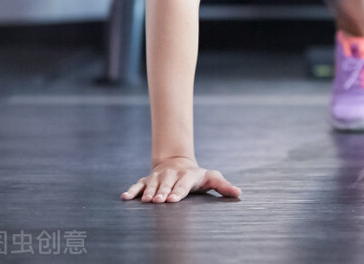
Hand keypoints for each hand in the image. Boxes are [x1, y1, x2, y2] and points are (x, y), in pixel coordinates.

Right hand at [121, 156, 240, 202]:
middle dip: (162, 193)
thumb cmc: (197, 175)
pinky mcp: (147, 180)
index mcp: (187, 176)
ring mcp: (158, 177)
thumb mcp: (212, 178)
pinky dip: (132, 190)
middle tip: (159, 201)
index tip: (173, 199)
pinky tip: (125, 197)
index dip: (178, 191)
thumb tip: (239, 194)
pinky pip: (138, 185)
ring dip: (147, 193)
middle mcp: (171, 175)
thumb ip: (223, 186)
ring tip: (145, 201)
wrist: (177, 163)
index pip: (183, 184)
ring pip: (152, 185)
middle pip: (166, 185)